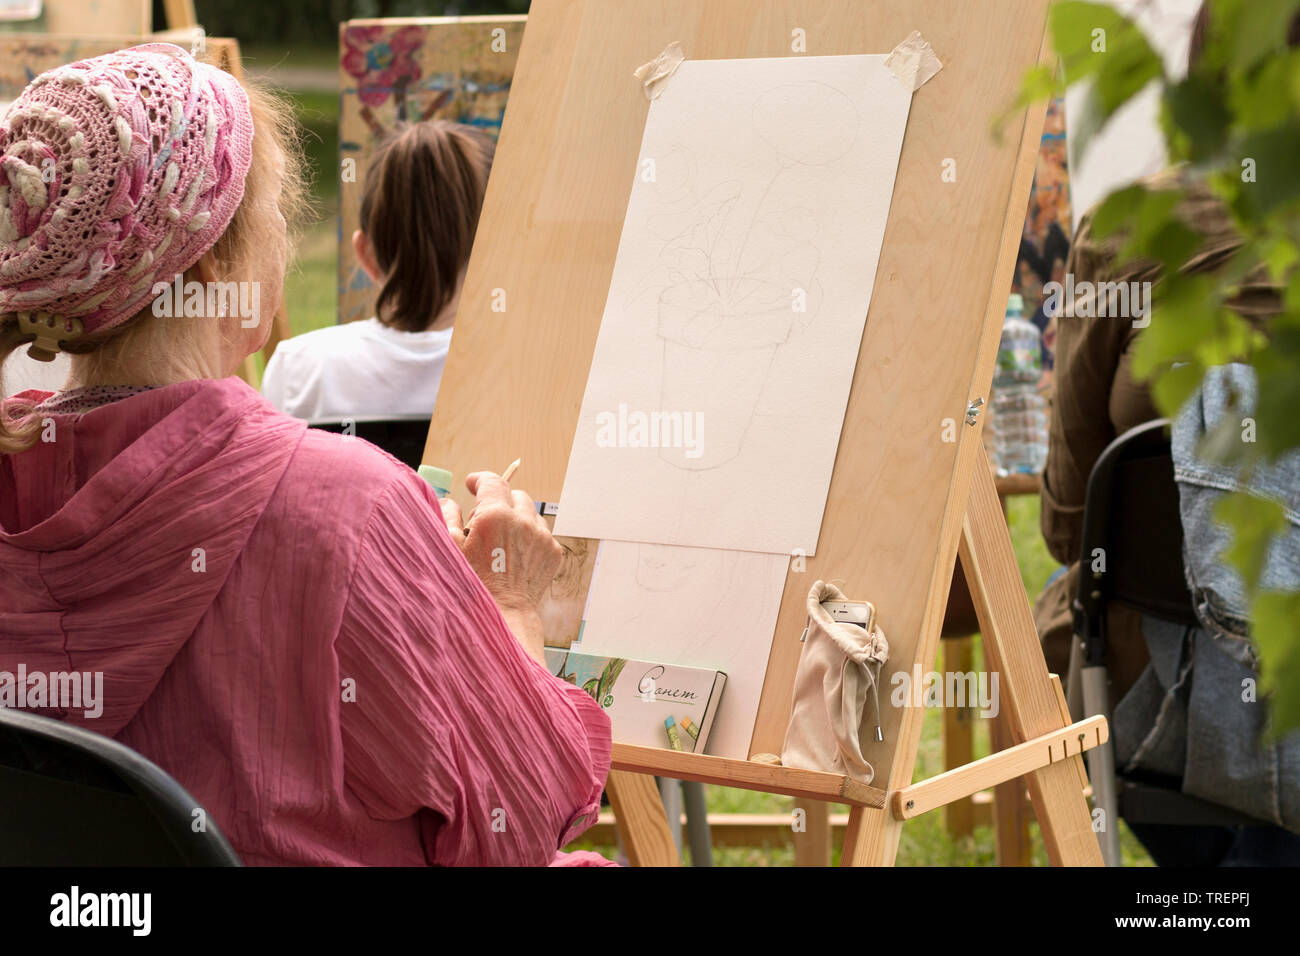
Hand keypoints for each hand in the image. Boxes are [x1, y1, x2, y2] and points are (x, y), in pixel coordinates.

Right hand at [440, 471, 562, 614]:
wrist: (503, 615)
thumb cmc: (471, 584)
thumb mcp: (451, 548)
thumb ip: (449, 517)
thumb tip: (450, 502)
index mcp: (495, 515)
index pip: (491, 481)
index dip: (479, 479)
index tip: (472, 483)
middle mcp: (523, 521)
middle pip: (514, 494)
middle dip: (499, 500)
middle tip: (485, 518)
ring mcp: (542, 536)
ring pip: (530, 512)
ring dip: (516, 518)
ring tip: (501, 539)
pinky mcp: (553, 551)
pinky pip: (542, 532)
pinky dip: (529, 536)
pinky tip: (515, 553)